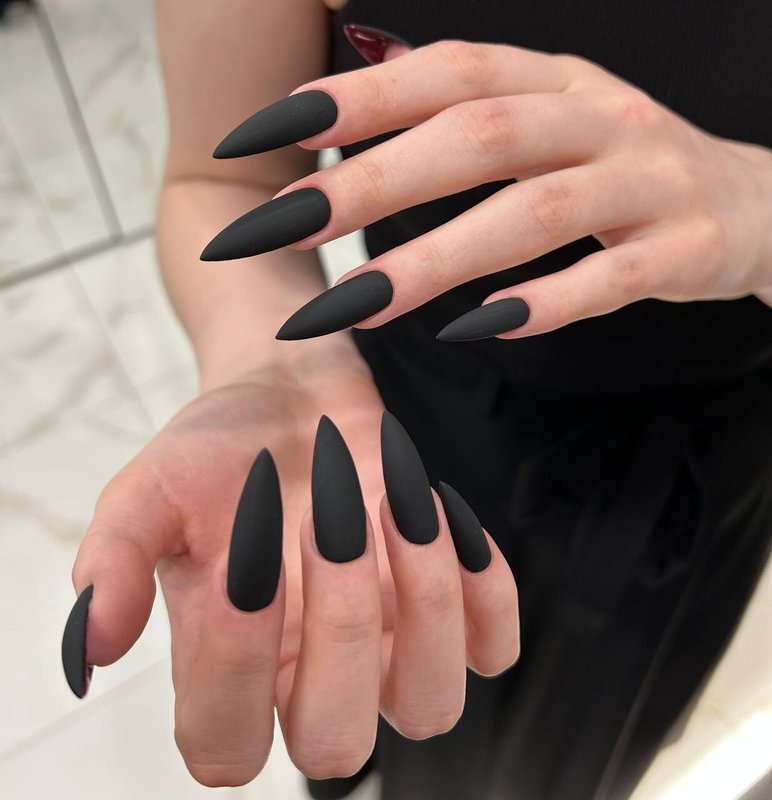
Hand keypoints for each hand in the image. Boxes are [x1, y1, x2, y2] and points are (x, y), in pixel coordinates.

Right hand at [63, 361, 518, 785]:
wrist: (293, 400)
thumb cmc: (223, 448)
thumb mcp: (152, 490)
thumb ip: (115, 561)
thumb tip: (91, 648)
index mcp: (228, 667)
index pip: (226, 744)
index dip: (235, 664)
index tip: (245, 550)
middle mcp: (309, 676)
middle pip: (338, 744)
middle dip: (340, 626)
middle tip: (328, 514)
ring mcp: (388, 650)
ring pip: (431, 711)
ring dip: (422, 603)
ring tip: (395, 503)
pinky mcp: (450, 608)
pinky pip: (496, 648)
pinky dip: (484, 589)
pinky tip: (442, 514)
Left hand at [203, 37, 771, 340]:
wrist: (759, 203)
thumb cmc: (624, 167)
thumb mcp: (551, 116)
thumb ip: (466, 103)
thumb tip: (361, 77)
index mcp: (555, 79)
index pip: (447, 70)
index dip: (361, 95)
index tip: (272, 131)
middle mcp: (598, 116)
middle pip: (478, 137)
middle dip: (375, 181)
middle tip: (286, 226)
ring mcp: (646, 181)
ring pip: (535, 212)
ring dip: (439, 258)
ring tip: (358, 303)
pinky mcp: (685, 248)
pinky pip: (613, 275)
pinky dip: (547, 301)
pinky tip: (483, 330)